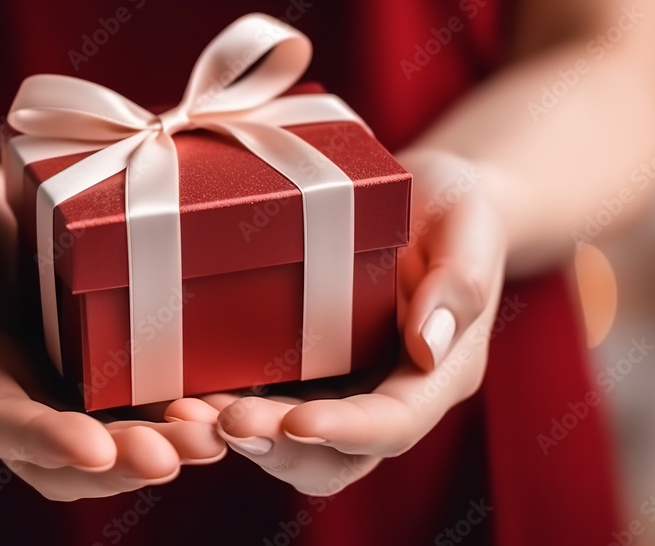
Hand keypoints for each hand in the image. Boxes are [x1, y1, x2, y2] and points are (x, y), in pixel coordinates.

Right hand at [0, 164, 224, 500]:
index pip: (2, 424)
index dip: (47, 441)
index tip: (96, 450)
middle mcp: (19, 398)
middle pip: (66, 457)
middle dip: (123, 462)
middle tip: (179, 456)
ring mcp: (64, 389)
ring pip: (111, 442)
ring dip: (162, 448)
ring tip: (213, 439)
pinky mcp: (103, 370)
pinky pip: (142, 404)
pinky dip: (179, 415)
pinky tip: (224, 404)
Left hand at [167, 150, 505, 494]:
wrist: (427, 197)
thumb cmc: (455, 206)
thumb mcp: (469, 225)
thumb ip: (459, 282)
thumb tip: (429, 344)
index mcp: (437, 372)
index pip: (394, 423)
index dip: (346, 431)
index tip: (297, 420)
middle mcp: (388, 392)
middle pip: (336, 456)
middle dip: (279, 445)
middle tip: (224, 420)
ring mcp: (345, 386)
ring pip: (294, 444)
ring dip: (243, 436)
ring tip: (188, 414)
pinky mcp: (308, 369)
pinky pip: (269, 405)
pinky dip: (228, 407)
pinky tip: (186, 391)